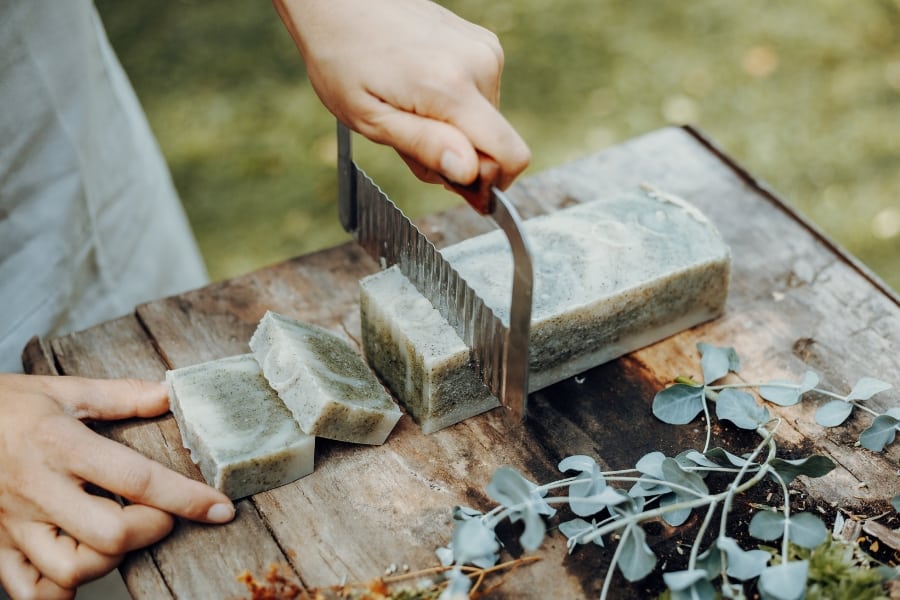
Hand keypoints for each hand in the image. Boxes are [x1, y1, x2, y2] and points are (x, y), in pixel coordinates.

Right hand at [0, 375, 234, 598]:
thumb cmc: (5, 406)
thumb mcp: (62, 390)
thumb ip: (120, 396)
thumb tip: (170, 393)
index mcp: (61, 445)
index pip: (136, 479)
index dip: (186, 498)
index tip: (221, 507)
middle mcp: (38, 489)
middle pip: (109, 535)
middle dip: (151, 529)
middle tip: (161, 515)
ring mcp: (15, 524)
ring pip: (70, 570)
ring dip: (110, 560)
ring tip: (119, 535)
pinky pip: (29, 591)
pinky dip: (61, 590)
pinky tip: (81, 564)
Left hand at [274, 0, 530, 190]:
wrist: (338, 0)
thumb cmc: (342, 58)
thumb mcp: (370, 118)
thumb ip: (424, 147)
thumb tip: (470, 173)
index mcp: (451, 87)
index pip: (510, 155)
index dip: (490, 185)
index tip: (454, 185)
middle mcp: (479, 64)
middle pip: (496, 143)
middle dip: (460, 158)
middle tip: (410, 143)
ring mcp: (484, 49)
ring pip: (487, 122)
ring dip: (454, 131)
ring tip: (409, 112)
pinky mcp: (483, 43)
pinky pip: (482, 96)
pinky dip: (456, 107)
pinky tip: (420, 92)